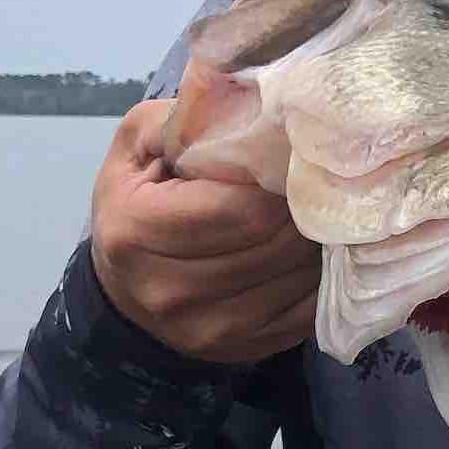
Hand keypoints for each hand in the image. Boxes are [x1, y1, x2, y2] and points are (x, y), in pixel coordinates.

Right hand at [89, 100, 319, 364]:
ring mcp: (209, 330)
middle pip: (275, 244)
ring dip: (320, 241)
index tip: (294, 155)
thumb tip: (252, 97)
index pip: (242, 208)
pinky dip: (323, 277)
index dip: (279, 178)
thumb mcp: (139, 147)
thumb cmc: (137, 203)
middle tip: (319, 179)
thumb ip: (186, 120)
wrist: (125, 290)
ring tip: (320, 211)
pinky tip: (316, 249)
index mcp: (137, 232)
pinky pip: (309, 310)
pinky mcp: (244, 351)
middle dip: (305, 207)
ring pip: (298, 278)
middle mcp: (170, 291)